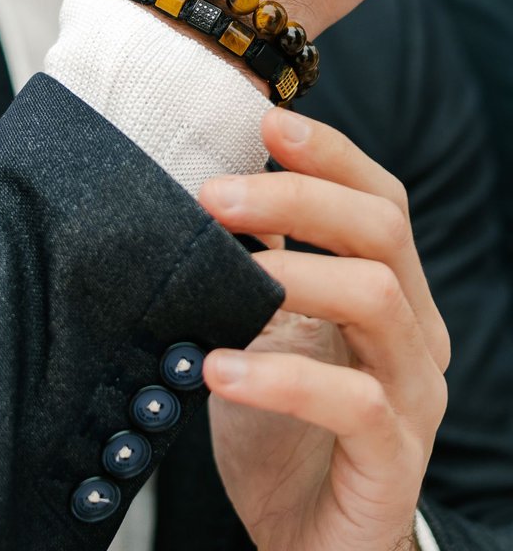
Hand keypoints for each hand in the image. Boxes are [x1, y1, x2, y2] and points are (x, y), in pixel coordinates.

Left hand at [198, 108, 448, 550]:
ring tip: (218, 273)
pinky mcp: (393, 458)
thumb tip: (214, 184)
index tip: (265, 120)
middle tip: (213, 194)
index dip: (329, 154)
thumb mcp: (267, 329)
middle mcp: (414, 332)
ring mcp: (411, 395)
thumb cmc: (281, 425)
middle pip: (382, 229)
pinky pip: (354, 402)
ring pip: (376, 298)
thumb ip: (263, 264)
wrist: (305, 537)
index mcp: (389, 290)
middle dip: (297, 196)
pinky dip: (280, 376)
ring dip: (290, 273)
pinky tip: (217, 369)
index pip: (379, 197)